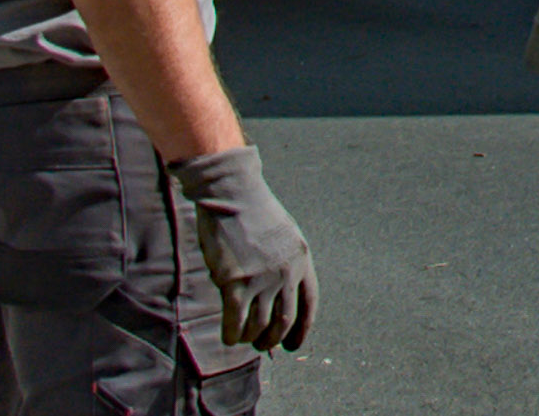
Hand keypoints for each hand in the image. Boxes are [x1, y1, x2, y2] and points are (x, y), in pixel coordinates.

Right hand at [171, 146, 316, 350]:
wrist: (232, 192)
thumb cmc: (253, 211)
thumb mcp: (283, 236)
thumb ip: (284, 265)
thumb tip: (275, 298)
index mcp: (302, 259)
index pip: (309, 305)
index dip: (301, 330)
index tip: (292, 345)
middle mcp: (286, 272)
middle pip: (284, 321)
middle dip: (272, 339)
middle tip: (261, 345)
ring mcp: (262, 279)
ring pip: (259, 326)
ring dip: (250, 338)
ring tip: (243, 339)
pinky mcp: (236, 282)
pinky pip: (236, 322)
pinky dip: (232, 334)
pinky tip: (229, 336)